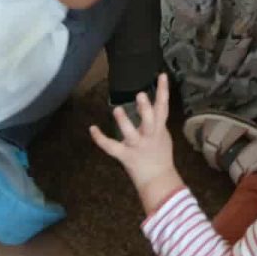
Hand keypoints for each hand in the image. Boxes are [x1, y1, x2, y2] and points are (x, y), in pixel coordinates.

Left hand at [89, 73, 182, 213]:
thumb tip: (154, 104)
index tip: (161, 75)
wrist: (158, 180)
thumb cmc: (161, 155)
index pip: (163, 107)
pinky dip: (101, 139)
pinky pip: (111, 147)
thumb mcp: (164, 135)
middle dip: (145, 109)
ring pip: (131, 134)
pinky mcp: (125, 156)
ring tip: (118, 110)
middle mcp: (149, 136)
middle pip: (149, 120)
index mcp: (159, 129)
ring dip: (124, 123)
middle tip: (140, 95)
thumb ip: (158, 121)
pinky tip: (92, 128)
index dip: (163, 91)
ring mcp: (136, 146)